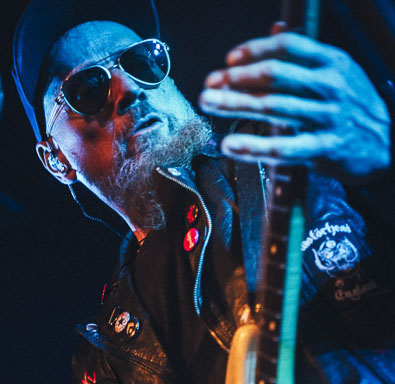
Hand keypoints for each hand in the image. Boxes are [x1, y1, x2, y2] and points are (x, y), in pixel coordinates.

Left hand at [199, 29, 389, 183]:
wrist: (386, 144)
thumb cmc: (353, 107)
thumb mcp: (338, 71)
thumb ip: (306, 54)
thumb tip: (275, 30)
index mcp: (333, 62)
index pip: (289, 48)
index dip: (255, 51)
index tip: (228, 60)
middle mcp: (330, 86)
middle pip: (275, 77)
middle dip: (236, 80)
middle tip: (209, 85)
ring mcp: (327, 118)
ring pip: (274, 108)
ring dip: (236, 105)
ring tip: (210, 105)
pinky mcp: (323, 149)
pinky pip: (282, 148)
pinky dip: (253, 147)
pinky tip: (231, 144)